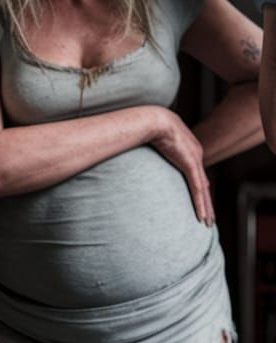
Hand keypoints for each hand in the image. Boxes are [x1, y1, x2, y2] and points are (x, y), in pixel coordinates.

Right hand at [150, 108, 213, 225]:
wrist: (154, 119)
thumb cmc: (147, 125)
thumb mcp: (152, 140)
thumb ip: (151, 149)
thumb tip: (135, 151)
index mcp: (188, 150)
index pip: (196, 175)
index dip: (199, 189)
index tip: (199, 201)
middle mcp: (196, 155)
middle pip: (203, 185)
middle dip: (205, 202)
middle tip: (208, 218)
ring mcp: (194, 160)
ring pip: (203, 190)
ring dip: (206, 208)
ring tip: (207, 222)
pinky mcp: (191, 165)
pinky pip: (197, 189)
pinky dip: (200, 204)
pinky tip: (202, 216)